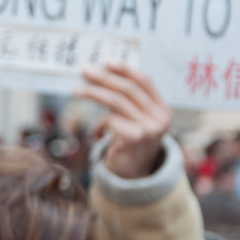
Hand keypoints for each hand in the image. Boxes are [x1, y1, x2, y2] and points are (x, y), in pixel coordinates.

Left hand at [73, 62, 171, 179]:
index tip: (106, 61)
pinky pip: (110, 120)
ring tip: (77, 90)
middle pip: (128, 89)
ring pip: (116, 102)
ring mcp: (150, 129)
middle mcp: (160, 118)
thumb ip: (127, 102)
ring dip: (93, 93)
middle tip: (85, 70)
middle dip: (104, 78)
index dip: (125, 69)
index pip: (145, 81)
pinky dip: (99, 125)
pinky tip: (97, 134)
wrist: (132, 178)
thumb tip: (102, 73)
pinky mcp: (135, 138)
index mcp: (162, 110)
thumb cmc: (129, 145)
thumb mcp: (134, 121)